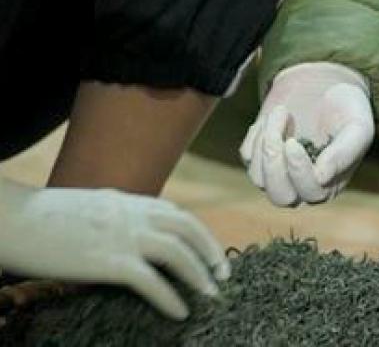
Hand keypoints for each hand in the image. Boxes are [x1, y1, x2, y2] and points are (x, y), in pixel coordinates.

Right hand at [0, 178, 228, 320]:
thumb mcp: (89, 210)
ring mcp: (124, 236)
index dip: (196, 232)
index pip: (175, 213)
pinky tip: (180, 312)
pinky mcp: (110, 261)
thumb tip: (123, 238)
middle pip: (188, 227)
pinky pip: (151, 280)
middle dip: (210, 250)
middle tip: (222, 273)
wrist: (16, 219)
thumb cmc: (44, 220)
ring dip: (199, 274)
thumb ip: (113, 218)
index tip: (207, 249)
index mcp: (128, 201)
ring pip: (178, 252)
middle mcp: (133, 214)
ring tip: (210, 295)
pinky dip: (170, 297)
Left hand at [240, 62, 374, 206]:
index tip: (293, 143)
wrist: (327, 84)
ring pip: (259, 177)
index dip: (298, 171)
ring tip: (281, 111)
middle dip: (274, 165)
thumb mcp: (358, 126)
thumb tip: (322, 177)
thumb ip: (345, 152)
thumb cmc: (347, 108)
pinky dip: (256, 134)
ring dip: (265, 143)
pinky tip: (274, 115)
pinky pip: (248, 155)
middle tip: (275, 135)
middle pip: (280, 196)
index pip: (310, 192)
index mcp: (329, 183)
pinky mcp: (260, 157)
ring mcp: (278, 173)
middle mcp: (301, 185)